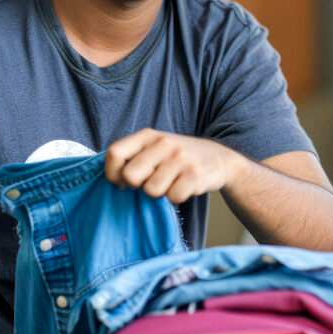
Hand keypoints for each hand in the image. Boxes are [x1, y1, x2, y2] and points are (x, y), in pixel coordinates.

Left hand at [104, 129, 239, 202]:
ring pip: (152, 190)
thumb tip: (114, 178)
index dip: (112, 173)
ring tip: (171, 182)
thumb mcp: (156, 147)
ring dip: (160, 193)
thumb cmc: (179, 157)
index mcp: (148, 135)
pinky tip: (184, 186)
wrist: (220, 158)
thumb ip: (135, 156)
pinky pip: (173, 198)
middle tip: (150, 182)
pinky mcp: (195, 174)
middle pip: (131, 176)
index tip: (121, 182)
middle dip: (138, 186)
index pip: (115, 152)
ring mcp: (180, 158)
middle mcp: (163, 143)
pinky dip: (177, 197)